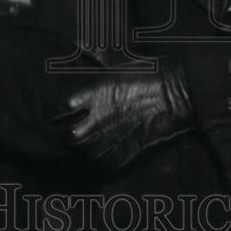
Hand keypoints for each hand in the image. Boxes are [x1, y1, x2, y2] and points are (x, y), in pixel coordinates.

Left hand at [51, 60, 194, 169]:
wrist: (177, 91)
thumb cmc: (149, 73)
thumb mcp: (117, 67)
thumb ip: (96, 75)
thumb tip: (81, 68)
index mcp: (94, 94)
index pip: (60, 110)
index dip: (54, 113)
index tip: (53, 115)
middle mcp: (99, 117)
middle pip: (70, 136)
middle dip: (68, 135)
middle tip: (70, 132)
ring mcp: (114, 136)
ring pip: (87, 152)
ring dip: (85, 149)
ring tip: (87, 144)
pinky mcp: (129, 150)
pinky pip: (106, 163)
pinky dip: (103, 160)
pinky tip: (103, 153)